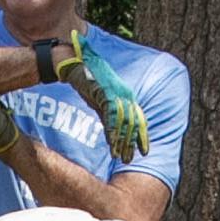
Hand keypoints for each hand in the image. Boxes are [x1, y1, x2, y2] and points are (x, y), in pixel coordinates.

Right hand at [51, 31, 147, 163]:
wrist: (76, 62)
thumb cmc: (87, 79)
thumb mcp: (100, 100)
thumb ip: (107, 115)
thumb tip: (111, 133)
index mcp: (127, 94)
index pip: (138, 118)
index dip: (141, 136)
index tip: (143, 151)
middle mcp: (126, 94)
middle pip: (133, 123)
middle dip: (132, 143)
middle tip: (130, 159)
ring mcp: (118, 93)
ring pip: (124, 123)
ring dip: (123, 142)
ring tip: (122, 157)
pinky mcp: (106, 94)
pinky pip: (112, 117)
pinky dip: (113, 133)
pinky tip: (112, 146)